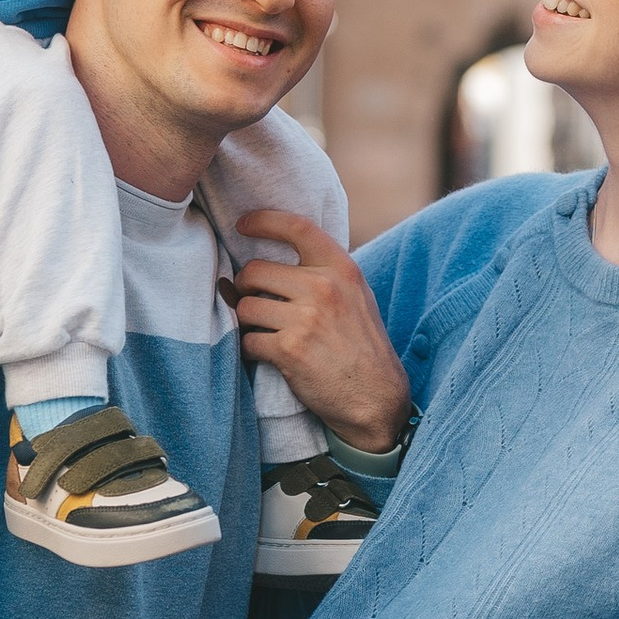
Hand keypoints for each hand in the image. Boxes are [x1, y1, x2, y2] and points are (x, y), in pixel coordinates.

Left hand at [225, 212, 410, 448]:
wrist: (376, 397)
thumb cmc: (361, 347)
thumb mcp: (354, 297)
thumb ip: (321, 274)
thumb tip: (266, 262)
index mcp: (342, 269)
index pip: (297, 228)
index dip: (263, 221)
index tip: (242, 224)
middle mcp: (324, 288)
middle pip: (255, 271)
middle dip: (246, 287)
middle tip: (255, 302)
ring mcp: (306, 319)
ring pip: (246, 306)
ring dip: (247, 321)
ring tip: (266, 332)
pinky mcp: (290, 349)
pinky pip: (248, 339)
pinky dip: (251, 348)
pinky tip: (268, 354)